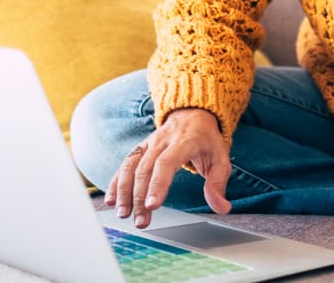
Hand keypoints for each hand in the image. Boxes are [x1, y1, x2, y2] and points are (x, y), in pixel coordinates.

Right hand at [105, 108, 231, 227]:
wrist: (193, 114)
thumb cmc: (207, 140)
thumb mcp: (220, 158)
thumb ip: (218, 184)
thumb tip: (221, 208)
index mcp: (184, 142)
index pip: (167, 163)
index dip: (158, 184)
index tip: (153, 205)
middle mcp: (162, 141)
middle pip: (146, 169)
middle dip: (140, 197)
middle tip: (141, 221)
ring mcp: (149, 143)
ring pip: (131, 166)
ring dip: (124, 191)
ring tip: (123, 214)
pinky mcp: (140, 148)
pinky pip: (125, 164)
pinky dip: (116, 182)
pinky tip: (112, 200)